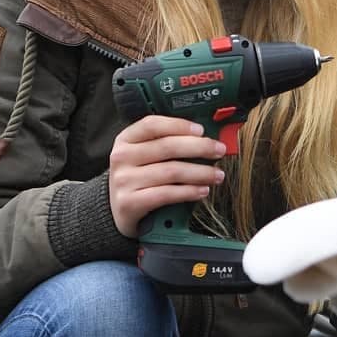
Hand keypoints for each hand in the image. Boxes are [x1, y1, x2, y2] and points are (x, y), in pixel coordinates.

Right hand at [109, 116, 227, 237]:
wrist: (117, 211)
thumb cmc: (140, 178)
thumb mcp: (146, 155)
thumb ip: (171, 143)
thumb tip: (207, 138)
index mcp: (126, 139)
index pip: (152, 125)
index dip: (179, 125)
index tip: (201, 130)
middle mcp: (122, 157)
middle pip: (167, 147)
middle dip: (200, 148)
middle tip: (219, 151)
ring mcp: (124, 180)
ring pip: (171, 171)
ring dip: (201, 173)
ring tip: (217, 175)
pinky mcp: (129, 203)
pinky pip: (167, 194)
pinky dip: (189, 192)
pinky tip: (202, 191)